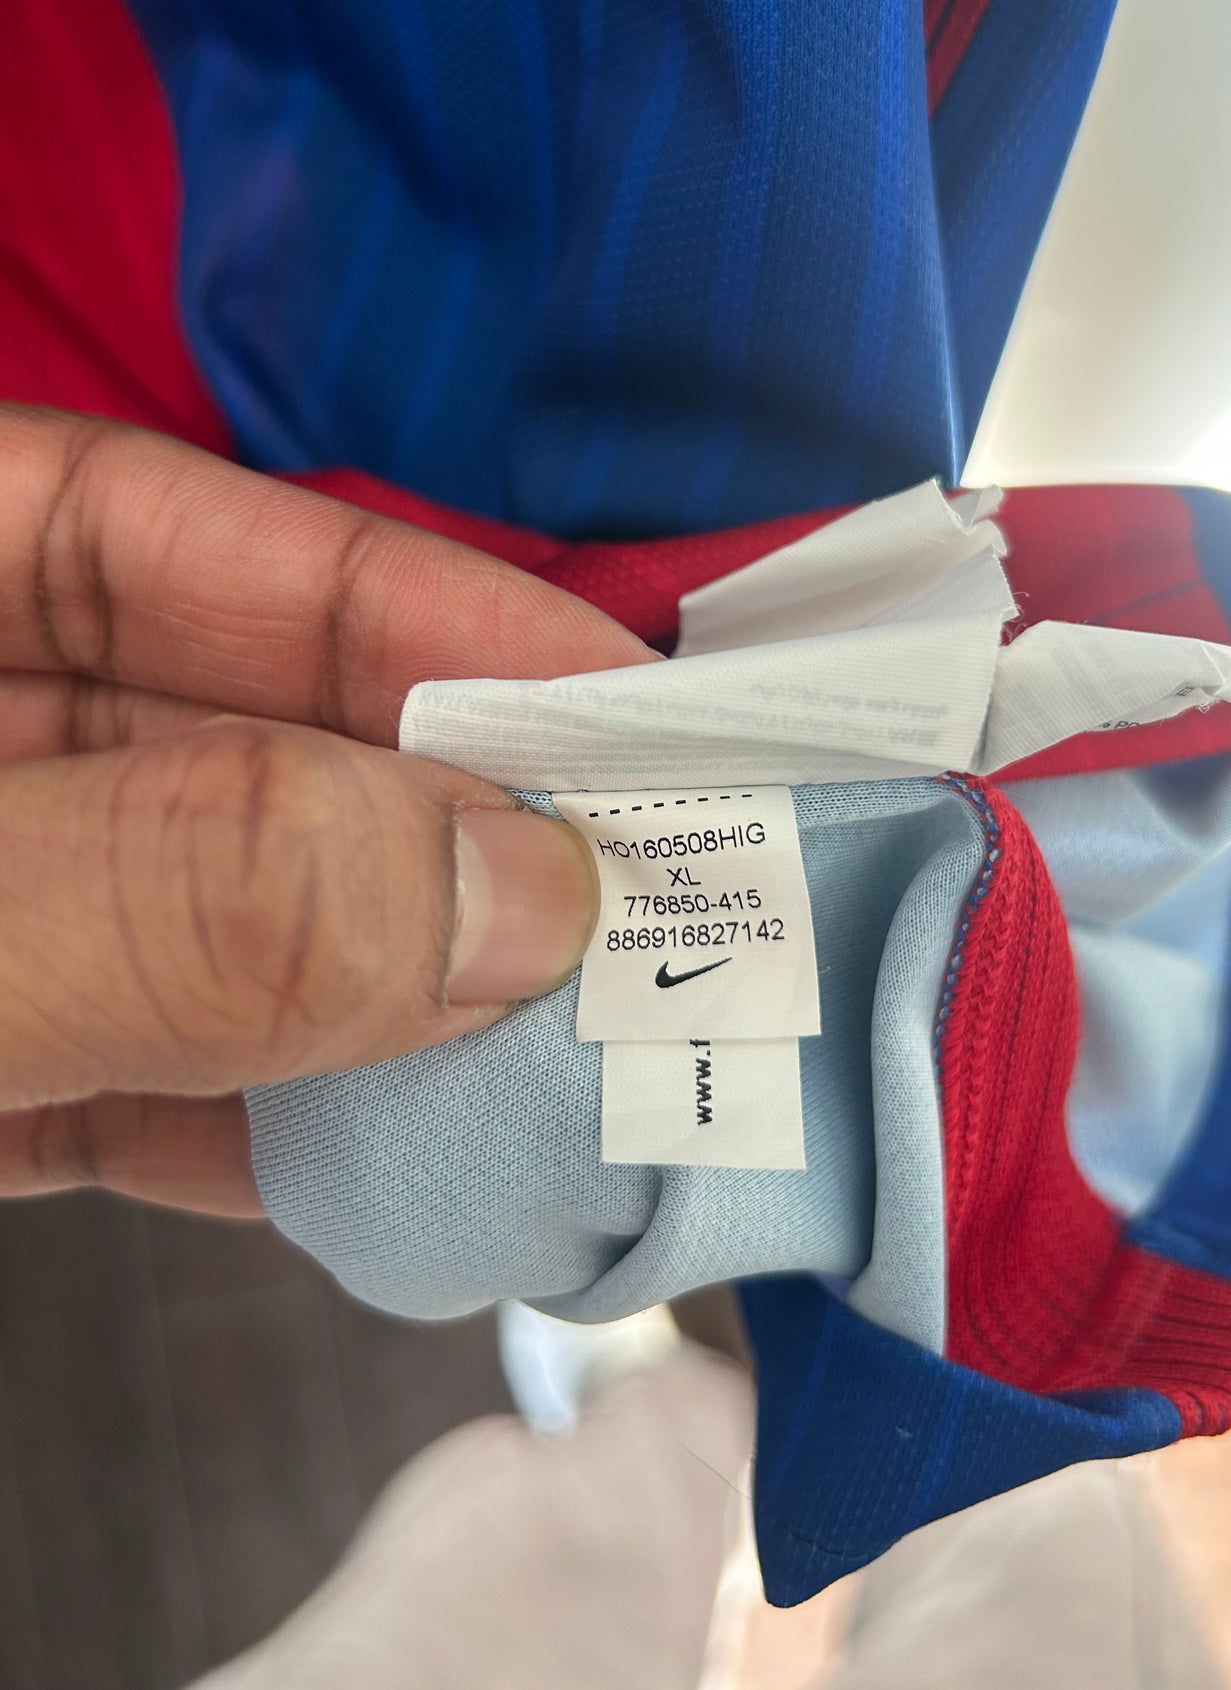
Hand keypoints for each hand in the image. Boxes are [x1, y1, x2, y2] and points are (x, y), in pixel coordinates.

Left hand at [0, 406, 653, 1215]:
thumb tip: (508, 887)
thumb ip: (172, 892)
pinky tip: (402, 1160)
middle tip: (641, 884)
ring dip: (379, 990)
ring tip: (572, 1036)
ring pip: (200, 918)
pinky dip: (264, 1130)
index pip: (157, 529)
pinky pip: (131, 1080)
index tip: (617, 684)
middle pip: (212, 732)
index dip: (403, 597)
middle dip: (424, 814)